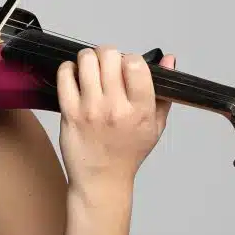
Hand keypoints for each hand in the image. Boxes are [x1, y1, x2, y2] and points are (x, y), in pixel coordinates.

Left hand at [56, 46, 175, 193]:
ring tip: (91, 68)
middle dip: (108, 54)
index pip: (135, 64)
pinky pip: (65, 76)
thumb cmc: (128, 153)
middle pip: (109, 56)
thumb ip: (164, 92)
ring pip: (86, 61)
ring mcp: (91, 110)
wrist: (102, 180)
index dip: (130, 58)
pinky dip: (68, 69)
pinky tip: (75, 76)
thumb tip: (169, 60)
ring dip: (88, 58)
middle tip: (107, 64)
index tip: (127, 67)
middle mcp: (115, 108)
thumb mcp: (155, 125)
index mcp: (141, 110)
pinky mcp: (70, 113)